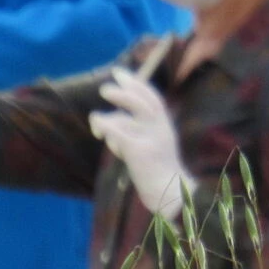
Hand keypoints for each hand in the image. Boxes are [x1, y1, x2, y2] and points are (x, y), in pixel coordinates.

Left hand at [88, 67, 191, 219]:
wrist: (170, 194)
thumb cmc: (159, 172)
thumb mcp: (157, 145)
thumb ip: (143, 129)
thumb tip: (117, 115)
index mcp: (164, 126)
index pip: (152, 98)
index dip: (135, 83)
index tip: (120, 74)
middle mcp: (160, 128)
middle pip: (140, 101)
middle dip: (121, 91)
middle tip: (104, 90)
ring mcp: (150, 138)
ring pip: (122, 118)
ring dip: (106, 120)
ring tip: (97, 128)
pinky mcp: (138, 150)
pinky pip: (116, 130)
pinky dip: (104, 126)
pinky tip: (98, 128)